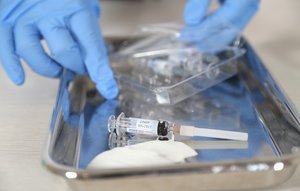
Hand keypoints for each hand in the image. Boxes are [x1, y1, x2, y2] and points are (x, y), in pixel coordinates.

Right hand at [0, 0, 117, 98]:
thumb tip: (101, 72)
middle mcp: (49, 11)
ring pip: (30, 50)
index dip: (99, 69)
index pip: (90, 43)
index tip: (108, 89)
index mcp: (75, 7)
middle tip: (81, 69)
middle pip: (63, 49)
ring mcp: (25, 16)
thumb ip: (89, 37)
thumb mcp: (84, 11)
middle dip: (76, 67)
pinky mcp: (6, 20)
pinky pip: (4, 46)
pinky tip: (20, 79)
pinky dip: (12, 66)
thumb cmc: (67, 0)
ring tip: (58, 71)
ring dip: (48, 69)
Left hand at [184, 0, 259, 45]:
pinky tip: (204, 33)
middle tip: (191, 48)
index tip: (184, 36)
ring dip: (213, 39)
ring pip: (231, 29)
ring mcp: (247, 6)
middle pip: (229, 31)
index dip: (202, 31)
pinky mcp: (241, 6)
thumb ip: (201, 0)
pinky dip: (217, 30)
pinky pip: (231, 23)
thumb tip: (191, 22)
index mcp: (243, 0)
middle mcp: (249, 5)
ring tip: (196, 45)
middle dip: (209, 41)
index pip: (221, 21)